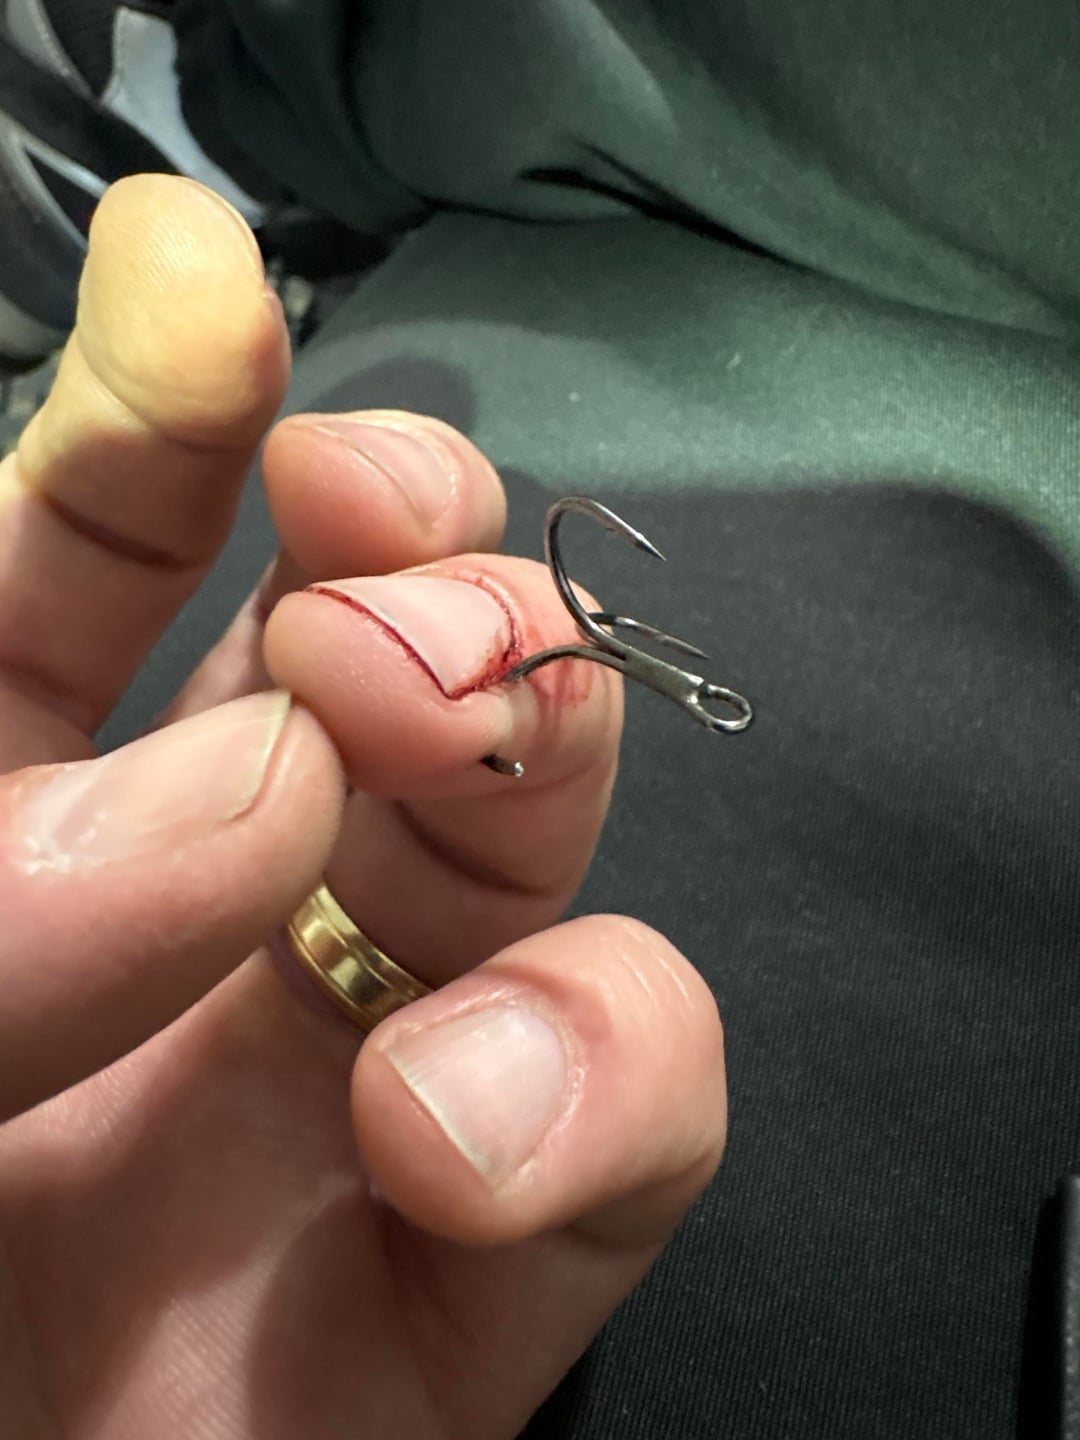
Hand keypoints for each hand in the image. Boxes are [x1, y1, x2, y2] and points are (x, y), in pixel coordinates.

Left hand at [0, 177, 726, 1438]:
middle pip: (382, 664)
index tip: (202, 290)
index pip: (96, 577)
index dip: (163, 420)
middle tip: (371, 572)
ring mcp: (362, 1086)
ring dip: (534, 742)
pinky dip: (600, 1079)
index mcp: (16, 840)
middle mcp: (206, 937)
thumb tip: (255, 791)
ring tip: (443, 750)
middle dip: (411, 555)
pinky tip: (455, 1128)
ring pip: (543, 834)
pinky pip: (639, 1111)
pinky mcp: (492, 1270)